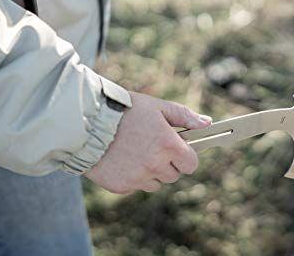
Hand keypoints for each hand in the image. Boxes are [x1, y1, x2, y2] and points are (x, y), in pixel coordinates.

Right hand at [84, 91, 211, 193]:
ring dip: (151, 172)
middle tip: (152, 146)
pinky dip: (132, 176)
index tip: (178, 148)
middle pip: (174, 175)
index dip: (186, 156)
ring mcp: (138, 177)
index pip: (191, 164)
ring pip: (155, 183)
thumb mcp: (157, 107)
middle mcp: (155, 165)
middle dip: (168, 163)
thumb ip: (184, 116)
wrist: (86, 122)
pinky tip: (121, 159)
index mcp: (168, 145)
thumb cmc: (124, 110)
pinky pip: (135, 186)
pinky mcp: (121, 186)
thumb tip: (207, 123)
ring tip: (135, 151)